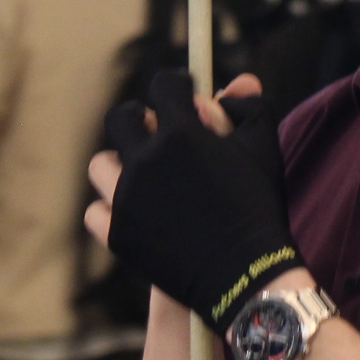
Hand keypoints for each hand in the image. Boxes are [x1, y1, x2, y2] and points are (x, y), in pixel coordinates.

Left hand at [93, 72, 299, 330]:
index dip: (177, 87)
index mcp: (182, 133)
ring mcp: (127, 198)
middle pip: (122, 120)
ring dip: (120, 165)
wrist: (247, 274)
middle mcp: (146, 160)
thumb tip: (235, 85)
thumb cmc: (259, 208)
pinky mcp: (117, 233)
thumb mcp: (264, 149)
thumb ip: (250, 107)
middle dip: (138, 120)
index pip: (165, 86)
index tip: (184, 96)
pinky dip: (111, 209)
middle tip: (153, 133)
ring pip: (102, 165)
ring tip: (142, 176)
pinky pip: (95, 210)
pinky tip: (133, 211)